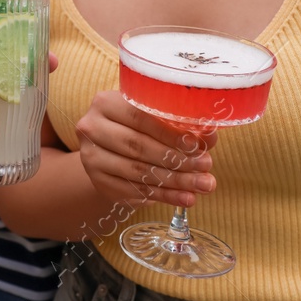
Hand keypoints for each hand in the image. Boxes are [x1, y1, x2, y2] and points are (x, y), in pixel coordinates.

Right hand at [74, 90, 216, 208]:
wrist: (109, 150)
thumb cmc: (138, 128)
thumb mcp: (155, 119)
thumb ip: (181, 125)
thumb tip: (210, 136)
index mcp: (105, 102)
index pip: (139, 117)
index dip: (170, 133)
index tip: (198, 145)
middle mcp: (91, 127)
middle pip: (137, 146)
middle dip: (176, 159)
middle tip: (206, 166)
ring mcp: (90, 156)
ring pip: (137, 171)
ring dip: (175, 181)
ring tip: (202, 185)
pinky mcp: (98, 181)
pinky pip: (134, 191)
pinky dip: (164, 196)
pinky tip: (185, 197)